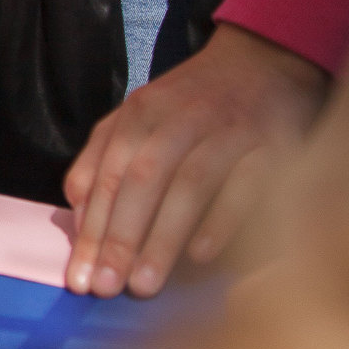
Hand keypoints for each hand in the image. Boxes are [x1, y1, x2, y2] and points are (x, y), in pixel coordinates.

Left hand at [63, 23, 326, 297]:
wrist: (265, 59)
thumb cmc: (193, 102)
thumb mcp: (139, 116)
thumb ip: (103, 156)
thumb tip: (75, 206)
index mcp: (141, 113)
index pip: (109, 175)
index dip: (92, 229)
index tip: (80, 277)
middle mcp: (180, 118)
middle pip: (143, 179)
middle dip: (121, 237)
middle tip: (108, 288)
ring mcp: (228, 129)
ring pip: (190, 184)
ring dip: (164, 237)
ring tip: (146, 285)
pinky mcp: (273, 142)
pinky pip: (247, 184)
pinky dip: (222, 219)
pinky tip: (202, 257)